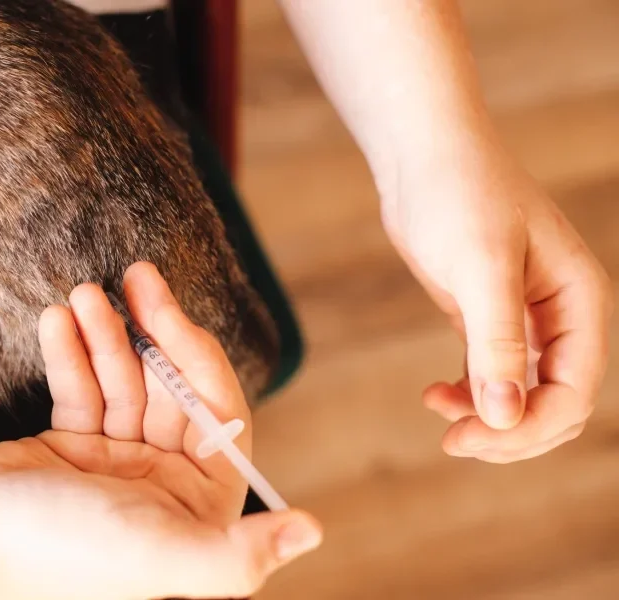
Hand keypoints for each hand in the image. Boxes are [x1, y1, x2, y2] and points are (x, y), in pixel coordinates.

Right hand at [0, 262, 320, 599]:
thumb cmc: (66, 555)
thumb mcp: (164, 555)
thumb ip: (241, 553)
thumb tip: (313, 529)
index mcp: (196, 507)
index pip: (218, 413)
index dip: (199, 358)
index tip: (169, 314)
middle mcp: (160, 482)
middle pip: (170, 387)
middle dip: (151, 331)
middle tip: (136, 275)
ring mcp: (114, 461)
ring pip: (123, 380)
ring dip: (105, 333)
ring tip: (85, 293)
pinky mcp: (69, 445)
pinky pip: (80, 389)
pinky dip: (69, 354)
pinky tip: (56, 320)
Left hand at [380, 143, 612, 462]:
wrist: (425, 158)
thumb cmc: (460, 195)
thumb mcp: (481, 265)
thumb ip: (497, 340)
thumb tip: (506, 414)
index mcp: (581, 303)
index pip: (574, 393)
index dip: (528, 428)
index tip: (468, 437)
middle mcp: (562, 316)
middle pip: (553, 403)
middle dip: (508, 432)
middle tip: (451, 440)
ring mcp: (525, 319)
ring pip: (522, 396)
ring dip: (487, 419)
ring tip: (439, 414)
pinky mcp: (487, 316)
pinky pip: (491, 375)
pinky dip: (468, 395)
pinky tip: (435, 395)